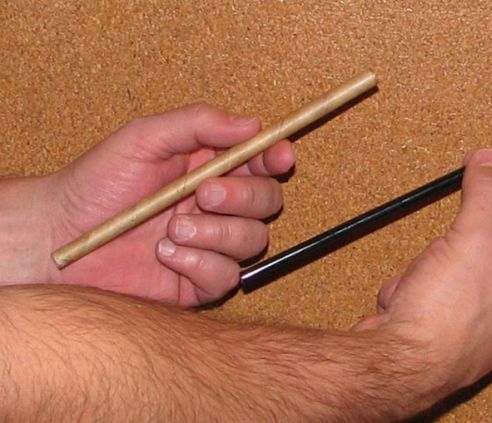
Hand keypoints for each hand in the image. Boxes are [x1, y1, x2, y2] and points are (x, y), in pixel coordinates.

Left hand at [39, 103, 293, 305]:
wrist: (58, 239)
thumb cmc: (97, 184)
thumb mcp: (143, 139)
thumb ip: (196, 123)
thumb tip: (251, 124)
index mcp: (209, 169)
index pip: (261, 163)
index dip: (277, 158)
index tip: (279, 156)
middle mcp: (217, 206)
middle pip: (268, 201)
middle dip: (243, 197)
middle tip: (203, 194)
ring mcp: (211, 244)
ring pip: (253, 241)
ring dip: (217, 233)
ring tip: (172, 228)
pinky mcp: (199, 281)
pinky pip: (227, 276)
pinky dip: (200, 264)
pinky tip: (166, 255)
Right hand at [353, 149, 491, 392]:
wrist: (396, 359)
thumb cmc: (446, 317)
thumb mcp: (475, 239)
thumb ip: (485, 195)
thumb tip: (490, 161)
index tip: (489, 173)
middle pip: (479, 250)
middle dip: (453, 242)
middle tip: (449, 241)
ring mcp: (462, 323)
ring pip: (443, 267)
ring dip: (426, 264)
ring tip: (424, 279)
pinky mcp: (427, 327)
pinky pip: (418, 288)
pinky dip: (407, 287)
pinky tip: (406, 300)